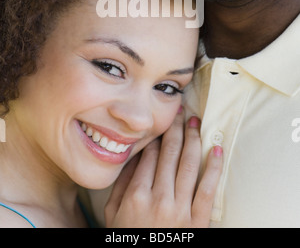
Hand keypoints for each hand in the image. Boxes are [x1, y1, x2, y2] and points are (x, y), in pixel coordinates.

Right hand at [105, 109, 222, 227]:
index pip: (149, 155)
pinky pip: (208, 189)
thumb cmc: (128, 239)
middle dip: (176, 129)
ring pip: (189, 165)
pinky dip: (214, 168)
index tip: (162, 120)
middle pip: (170, 154)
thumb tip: (131, 157)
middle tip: (180, 111)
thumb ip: (119, 186)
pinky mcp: (198, 222)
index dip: (157, 135)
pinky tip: (216, 150)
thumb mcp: (113, 216)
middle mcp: (158, 198)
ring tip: (196, 122)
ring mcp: (179, 210)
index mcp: (135, 195)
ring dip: (194, 139)